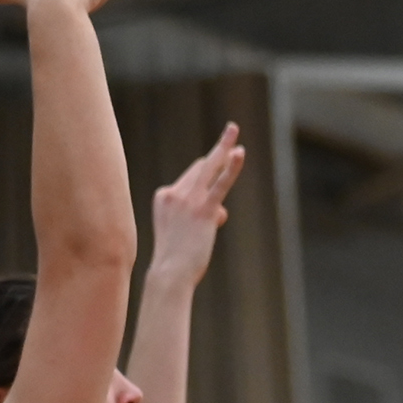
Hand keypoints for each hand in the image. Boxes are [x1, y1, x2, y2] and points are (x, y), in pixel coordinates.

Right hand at [146, 122, 243, 287]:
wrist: (170, 274)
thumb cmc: (174, 261)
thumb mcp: (180, 232)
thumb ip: (198, 216)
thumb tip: (221, 211)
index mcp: (163, 196)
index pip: (190, 181)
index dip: (202, 194)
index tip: (201, 221)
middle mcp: (174, 193)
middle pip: (200, 168)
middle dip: (216, 157)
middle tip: (232, 130)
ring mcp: (189, 200)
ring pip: (210, 167)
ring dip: (224, 147)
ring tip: (233, 128)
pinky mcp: (205, 209)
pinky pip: (221, 183)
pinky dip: (231, 168)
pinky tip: (239, 152)